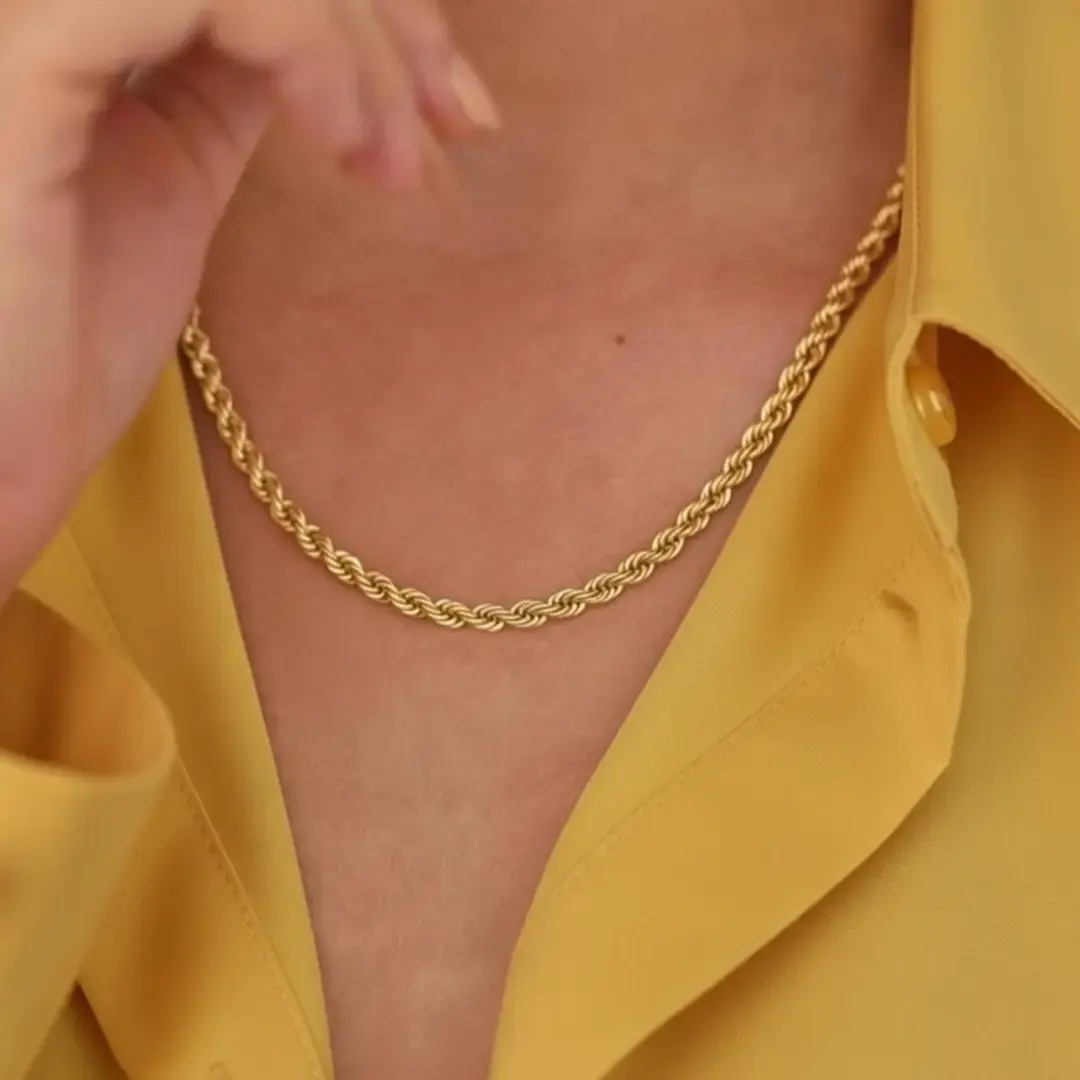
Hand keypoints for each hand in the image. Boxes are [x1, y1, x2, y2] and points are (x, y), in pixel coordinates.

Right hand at [0, 0, 498, 592]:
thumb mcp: (173, 173)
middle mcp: (52, 7)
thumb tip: (329, 36)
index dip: (373, 9)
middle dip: (387, 16)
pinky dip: (299, 38)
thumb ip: (225, 80)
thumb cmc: (74, 337)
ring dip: (357, 37)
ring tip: (389, 158)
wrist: (4, 443)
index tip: (454, 108)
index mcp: (81, 21)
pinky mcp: (18, 65)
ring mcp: (26, 23)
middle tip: (455, 123)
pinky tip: (340, 135)